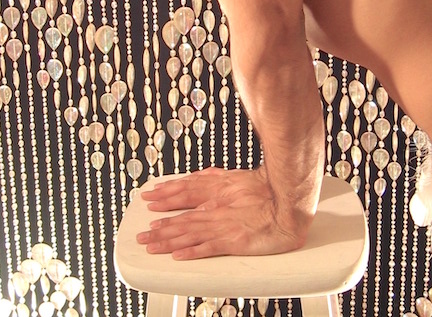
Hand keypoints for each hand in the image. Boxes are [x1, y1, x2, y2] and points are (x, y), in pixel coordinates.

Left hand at [135, 166, 311, 258]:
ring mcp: (225, 224)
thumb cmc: (269, 193)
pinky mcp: (234, 241)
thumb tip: (202, 176)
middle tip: (142, 233)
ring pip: (190, 232)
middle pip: (184, 217)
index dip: (167, 197)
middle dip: (161, 226)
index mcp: (220, 191)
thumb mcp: (240, 179)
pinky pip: (209, 247)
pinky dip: (192, 251)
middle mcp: (218, 207)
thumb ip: (220, 179)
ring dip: (169, 240)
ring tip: (151, 245)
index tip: (151, 201)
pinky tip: (178, 255)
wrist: (289, 206)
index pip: (187, 193)